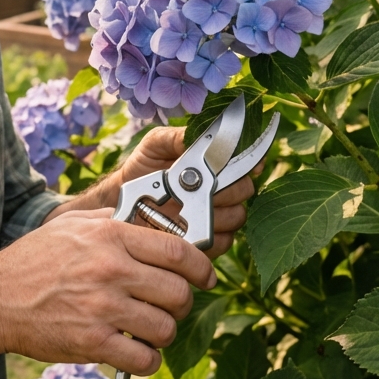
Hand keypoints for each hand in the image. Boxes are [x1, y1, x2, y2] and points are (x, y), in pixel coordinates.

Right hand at [0, 209, 215, 375]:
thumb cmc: (35, 259)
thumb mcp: (72, 224)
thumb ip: (112, 219)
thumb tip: (150, 221)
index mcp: (109, 236)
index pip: (178, 251)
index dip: (201, 267)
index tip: (203, 276)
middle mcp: (111, 270)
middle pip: (179, 292)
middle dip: (183, 302)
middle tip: (172, 305)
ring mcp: (103, 309)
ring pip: (166, 328)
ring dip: (164, 332)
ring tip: (149, 328)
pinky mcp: (93, 343)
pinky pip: (145, 359)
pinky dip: (148, 360)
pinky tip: (136, 351)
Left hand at [116, 126, 257, 258]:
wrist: (127, 197)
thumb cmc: (144, 166)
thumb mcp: (156, 144)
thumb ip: (178, 137)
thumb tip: (203, 136)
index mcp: (215, 164)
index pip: (246, 162)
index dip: (251, 162)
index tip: (250, 165)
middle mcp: (223, 189)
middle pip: (245, 190)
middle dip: (224, 187)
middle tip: (196, 187)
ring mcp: (220, 217)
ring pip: (236, 216)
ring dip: (213, 210)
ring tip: (185, 205)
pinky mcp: (212, 241)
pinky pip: (224, 240)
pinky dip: (206, 233)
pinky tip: (185, 226)